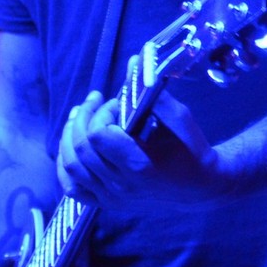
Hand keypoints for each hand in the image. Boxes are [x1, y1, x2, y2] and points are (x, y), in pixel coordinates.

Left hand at [56, 88, 220, 207]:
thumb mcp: (179, 117)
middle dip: (83, 117)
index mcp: (138, 164)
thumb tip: (134, 61)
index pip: (98, 135)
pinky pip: (72, 188)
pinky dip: (64, 166)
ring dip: (69, 135)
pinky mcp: (108, 204)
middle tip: (94, 100)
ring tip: (78, 115)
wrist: (201, 187)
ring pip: (71, 166)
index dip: (101, 113)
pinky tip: (69, 146)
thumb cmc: (191, 150)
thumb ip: (152, 91)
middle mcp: (121, 185)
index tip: (116, 103)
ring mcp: (112, 198)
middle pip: (81, 148)